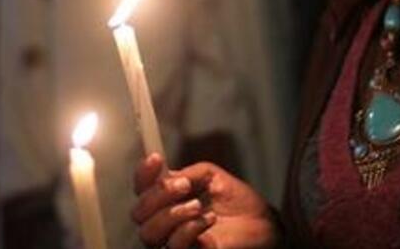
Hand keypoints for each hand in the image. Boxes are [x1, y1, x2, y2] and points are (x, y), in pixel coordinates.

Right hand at [132, 154, 278, 248]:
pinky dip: (189, 229)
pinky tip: (208, 219)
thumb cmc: (236, 200)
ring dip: (172, 215)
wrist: (261, 222)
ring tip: (197, 205)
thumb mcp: (210, 176)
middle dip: (158, 195)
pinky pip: (174, 245)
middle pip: (138, 213)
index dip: (143, 173)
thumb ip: (188, 173)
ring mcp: (173, 239)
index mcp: (167, 197)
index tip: (156, 159)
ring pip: (149, 232)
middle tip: (183, 185)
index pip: (141, 187)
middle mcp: (164, 220)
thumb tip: (169, 175)